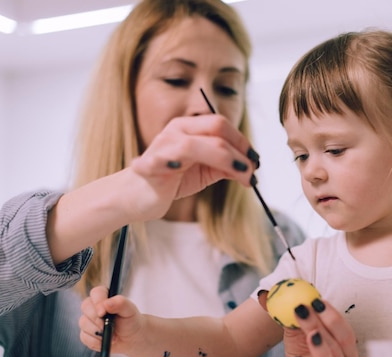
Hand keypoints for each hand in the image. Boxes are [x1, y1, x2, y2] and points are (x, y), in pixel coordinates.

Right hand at [79, 286, 144, 354]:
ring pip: (83, 323)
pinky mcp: (85, 333)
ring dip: (98, 332)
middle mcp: (93, 306)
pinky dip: (96, 341)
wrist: (131, 337)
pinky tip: (105, 341)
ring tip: (112, 335)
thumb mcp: (129, 310)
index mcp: (104, 296)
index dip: (97, 302)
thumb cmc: (130, 320)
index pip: (96, 293)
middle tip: (108, 327)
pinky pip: (84, 337)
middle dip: (97, 319)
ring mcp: (88, 319)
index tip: (103, 313)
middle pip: (86, 307)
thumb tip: (106, 304)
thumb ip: (120, 303)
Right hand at [128, 114, 255, 219]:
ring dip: (227, 159)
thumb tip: (250, 167)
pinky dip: (179, 162)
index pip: (222, 124)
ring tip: (243, 176)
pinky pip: (167, 160)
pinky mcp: (149, 165)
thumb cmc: (170, 180)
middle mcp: (176, 130)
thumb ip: (225, 166)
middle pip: (216, 128)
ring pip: (200, 143)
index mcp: (189, 127)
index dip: (243, 142)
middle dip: (240, 150)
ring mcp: (163, 146)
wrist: (136, 196)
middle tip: (252, 171)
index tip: (255, 161)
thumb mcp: (204, 171)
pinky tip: (190, 170)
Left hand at [272, 298, 357, 356]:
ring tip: (310, 332)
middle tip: (305, 308)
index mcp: (344, 352)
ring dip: (320, 348)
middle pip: (337, 347)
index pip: (345, 334)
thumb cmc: (302, 353)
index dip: (333, 317)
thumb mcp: (300, 331)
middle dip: (322, 325)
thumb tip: (283, 292)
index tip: (317, 300)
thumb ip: (297, 314)